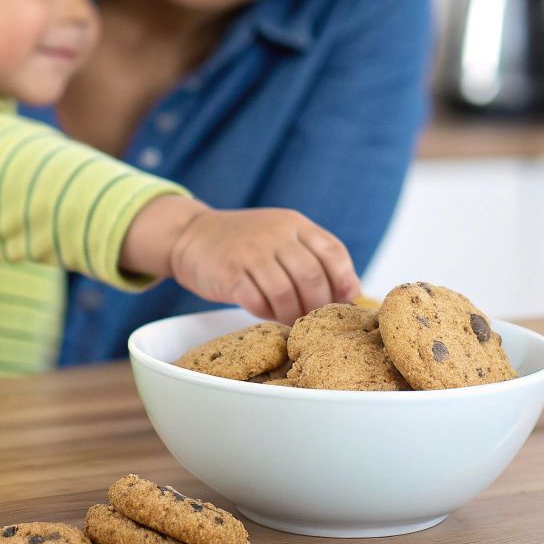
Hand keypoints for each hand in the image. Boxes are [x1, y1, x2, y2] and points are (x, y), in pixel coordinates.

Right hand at [167, 208, 360, 323]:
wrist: (191, 235)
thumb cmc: (245, 243)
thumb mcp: (281, 235)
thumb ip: (312, 256)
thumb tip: (352, 291)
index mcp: (294, 224)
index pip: (333, 252)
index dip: (344, 280)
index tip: (344, 300)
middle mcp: (275, 234)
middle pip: (312, 276)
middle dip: (318, 304)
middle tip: (314, 318)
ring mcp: (251, 252)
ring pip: (286, 293)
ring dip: (292, 314)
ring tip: (291, 320)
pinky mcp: (229, 273)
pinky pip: (257, 301)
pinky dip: (266, 313)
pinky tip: (266, 313)